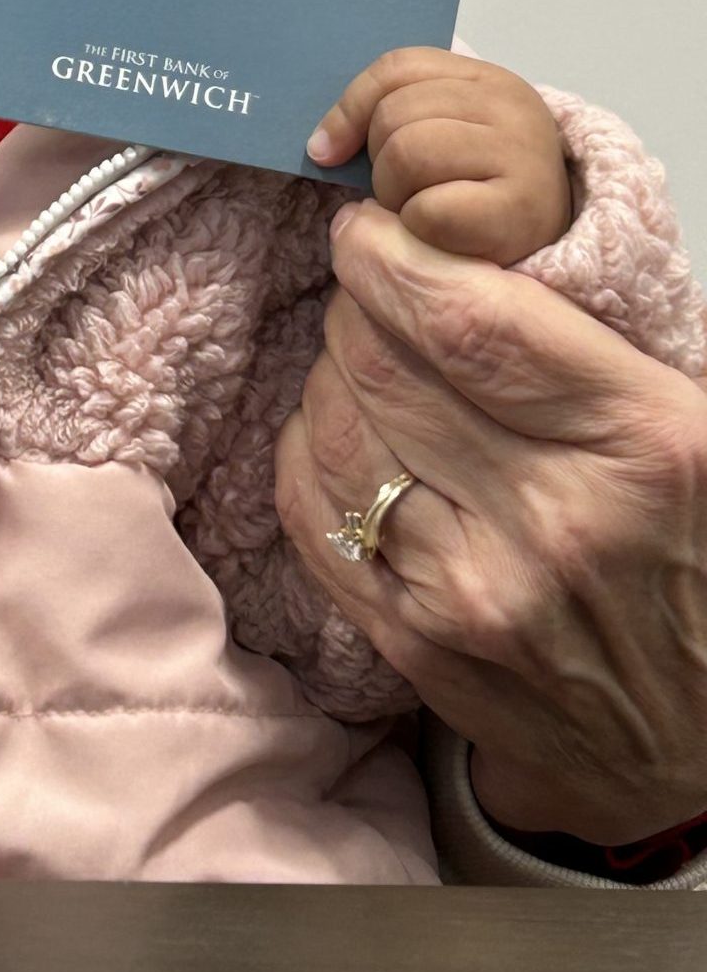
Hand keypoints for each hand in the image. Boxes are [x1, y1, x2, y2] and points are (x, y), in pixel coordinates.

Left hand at [276, 201, 706, 844]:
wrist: (701, 741)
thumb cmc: (699, 556)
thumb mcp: (694, 429)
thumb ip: (587, 347)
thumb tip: (460, 260)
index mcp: (641, 446)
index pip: (471, 324)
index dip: (395, 260)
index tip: (367, 230)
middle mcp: (552, 522)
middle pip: (387, 369)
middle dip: (355, 303)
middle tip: (363, 284)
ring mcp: (472, 595)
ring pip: (335, 434)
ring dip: (328, 371)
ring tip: (355, 354)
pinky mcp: (412, 645)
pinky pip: (311, 516)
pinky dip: (304, 449)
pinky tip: (331, 427)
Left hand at [308, 47, 571, 264]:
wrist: (545, 238)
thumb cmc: (476, 185)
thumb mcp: (439, 132)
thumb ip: (390, 115)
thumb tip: (321, 146)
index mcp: (485, 78)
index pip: (396, 68)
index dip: (348, 109)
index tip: (325, 150)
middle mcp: (510, 105)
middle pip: (394, 116)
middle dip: (379, 162)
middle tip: (404, 190)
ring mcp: (521, 153)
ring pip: (407, 156)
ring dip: (396, 194)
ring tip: (422, 208)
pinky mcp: (519, 208)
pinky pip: (428, 210)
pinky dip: (418, 228)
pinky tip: (442, 234)